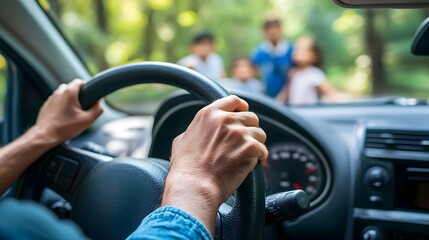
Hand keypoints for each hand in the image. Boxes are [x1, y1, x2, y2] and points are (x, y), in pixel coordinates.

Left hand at [34, 79, 102, 144]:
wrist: (47, 135)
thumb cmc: (65, 128)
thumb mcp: (87, 120)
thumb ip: (97, 109)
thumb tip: (100, 104)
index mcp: (69, 93)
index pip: (79, 81)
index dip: (86, 86)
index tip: (89, 94)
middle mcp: (59, 93)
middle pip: (71, 87)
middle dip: (77, 94)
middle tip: (82, 105)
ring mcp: (51, 99)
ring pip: (62, 93)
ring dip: (68, 99)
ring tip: (73, 111)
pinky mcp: (46, 105)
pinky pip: (56, 101)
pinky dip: (61, 105)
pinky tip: (64, 116)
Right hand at [162, 95, 267, 234]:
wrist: (195, 185)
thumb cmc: (186, 168)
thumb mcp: (182, 140)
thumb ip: (196, 130)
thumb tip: (200, 131)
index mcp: (209, 114)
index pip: (233, 101)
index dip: (242, 108)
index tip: (244, 114)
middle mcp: (224, 119)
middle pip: (251, 117)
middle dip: (250, 129)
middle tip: (245, 142)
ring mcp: (238, 132)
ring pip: (260, 133)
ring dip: (256, 144)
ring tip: (248, 155)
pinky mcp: (249, 147)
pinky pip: (263, 149)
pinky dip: (260, 156)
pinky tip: (253, 162)